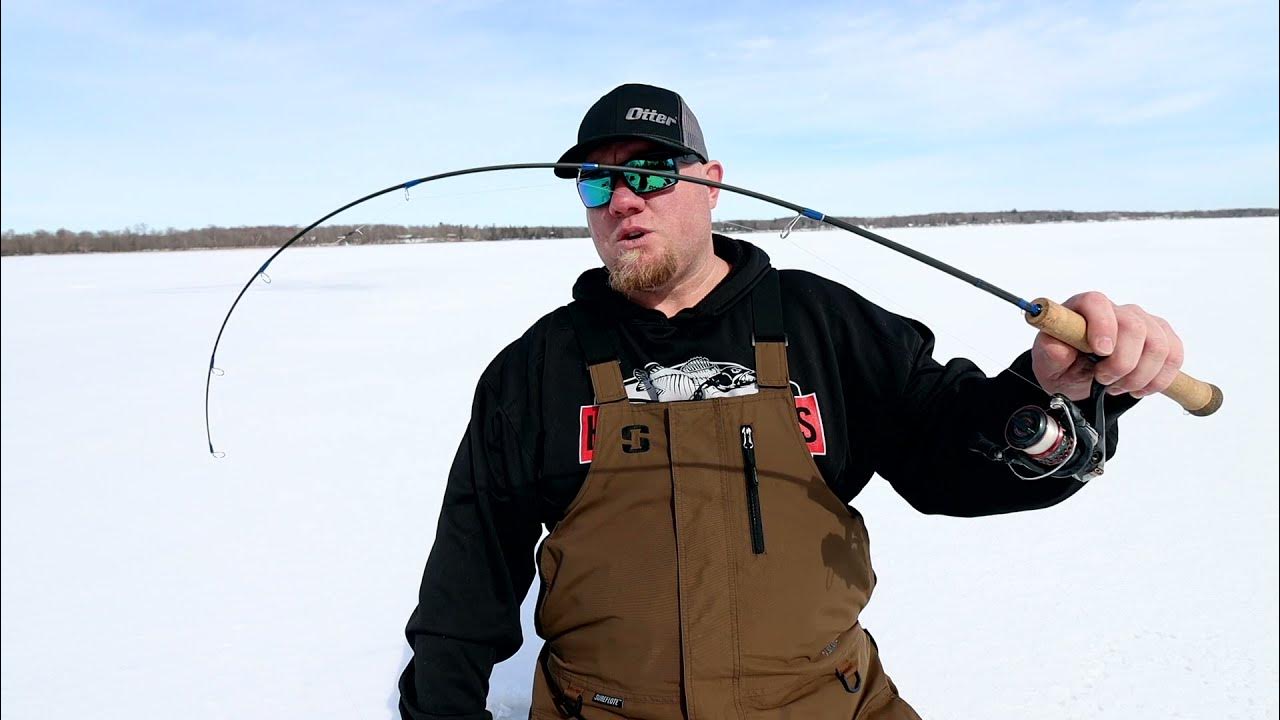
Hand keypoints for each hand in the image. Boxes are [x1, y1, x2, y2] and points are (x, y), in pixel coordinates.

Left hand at [1031, 291, 1183, 400]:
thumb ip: (1050, 352)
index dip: (1103, 326)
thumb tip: (1058, 347)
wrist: (1078, 375)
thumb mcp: (1047, 362)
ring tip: (1117, 387)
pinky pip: (1174, 356)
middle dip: (1122, 362)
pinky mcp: (1163, 338)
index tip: (1100, 352)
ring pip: (1159, 345)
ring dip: (1139, 375)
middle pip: (1135, 327)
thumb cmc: (1063, 362)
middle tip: (1103, 380)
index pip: (1098, 303)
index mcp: (1084, 308)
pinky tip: (1138, 388)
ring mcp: (1144, 322)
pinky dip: (1158, 379)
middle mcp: (1117, 310)